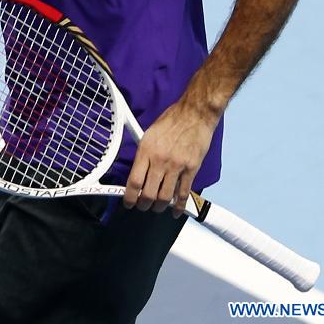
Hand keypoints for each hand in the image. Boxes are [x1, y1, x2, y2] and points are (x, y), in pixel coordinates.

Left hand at [123, 99, 217, 217]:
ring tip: (157, 207)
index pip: (134, 181)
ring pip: (165, 197)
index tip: (128, 203)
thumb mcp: (150, 133)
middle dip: (144, 205)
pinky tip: (175, 211)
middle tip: (142, 206)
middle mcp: (160, 160)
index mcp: (146, 150)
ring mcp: (177, 166)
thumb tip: (137, 171)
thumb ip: (144, 154)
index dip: (129, 197)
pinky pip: (184, 193)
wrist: (195, 113)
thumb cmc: (172, 120)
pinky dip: (179, 206)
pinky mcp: (191, 169)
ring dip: (159, 207)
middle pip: (148, 193)